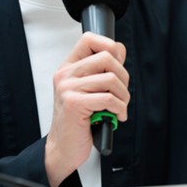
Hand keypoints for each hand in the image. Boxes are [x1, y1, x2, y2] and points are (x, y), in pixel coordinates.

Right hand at [44, 32, 128, 186]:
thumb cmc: (78, 120)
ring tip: (119, 107)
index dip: (109, 46)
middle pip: (106, 57)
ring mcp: (68, 88)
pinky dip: (120, 109)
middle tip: (121, 93)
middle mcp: (66, 75)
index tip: (117, 64)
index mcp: (68, 68)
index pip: (89, 38)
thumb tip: (119, 50)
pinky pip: (108, 99)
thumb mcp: (88, 90)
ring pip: (111, 79)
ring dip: (123, 96)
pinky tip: (117, 116)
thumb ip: (100, 70)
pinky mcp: (74, 104)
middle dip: (123, 76)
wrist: (63, 148)